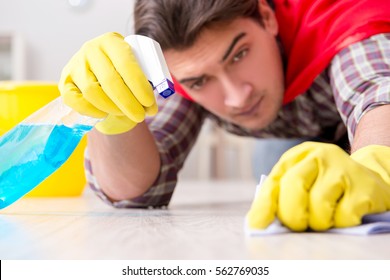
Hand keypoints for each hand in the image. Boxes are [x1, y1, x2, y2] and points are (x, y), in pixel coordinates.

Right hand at [58, 32, 157, 133]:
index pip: (126, 63)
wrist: (102, 75)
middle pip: (110, 80)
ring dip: (112, 108)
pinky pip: (75, 101)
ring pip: (92, 92)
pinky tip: (104, 114)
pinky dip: (91, 111)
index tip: (150, 104)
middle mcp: (91, 49)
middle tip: (141, 116)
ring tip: (126, 114)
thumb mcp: (138, 70)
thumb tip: (152, 106)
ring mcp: (75, 65)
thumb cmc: (125, 73)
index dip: (139, 86)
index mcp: (112, 41)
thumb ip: (146, 81)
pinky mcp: (65, 82)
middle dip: (129, 103)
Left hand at [246, 142, 389, 230]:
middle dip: (291, 213)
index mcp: (298, 156)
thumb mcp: (303, 181)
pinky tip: (345, 216)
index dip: (264, 204)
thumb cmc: (327, 186)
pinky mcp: (364, 186)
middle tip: (297, 225)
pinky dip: (340, 223)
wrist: (371, 180)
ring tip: (324, 219)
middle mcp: (320, 156)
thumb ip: (281, 195)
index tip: (257, 225)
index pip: (274, 180)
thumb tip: (258, 222)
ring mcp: (343, 168)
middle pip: (293, 185)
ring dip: (317, 222)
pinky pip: (344, 215)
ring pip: (318, 204)